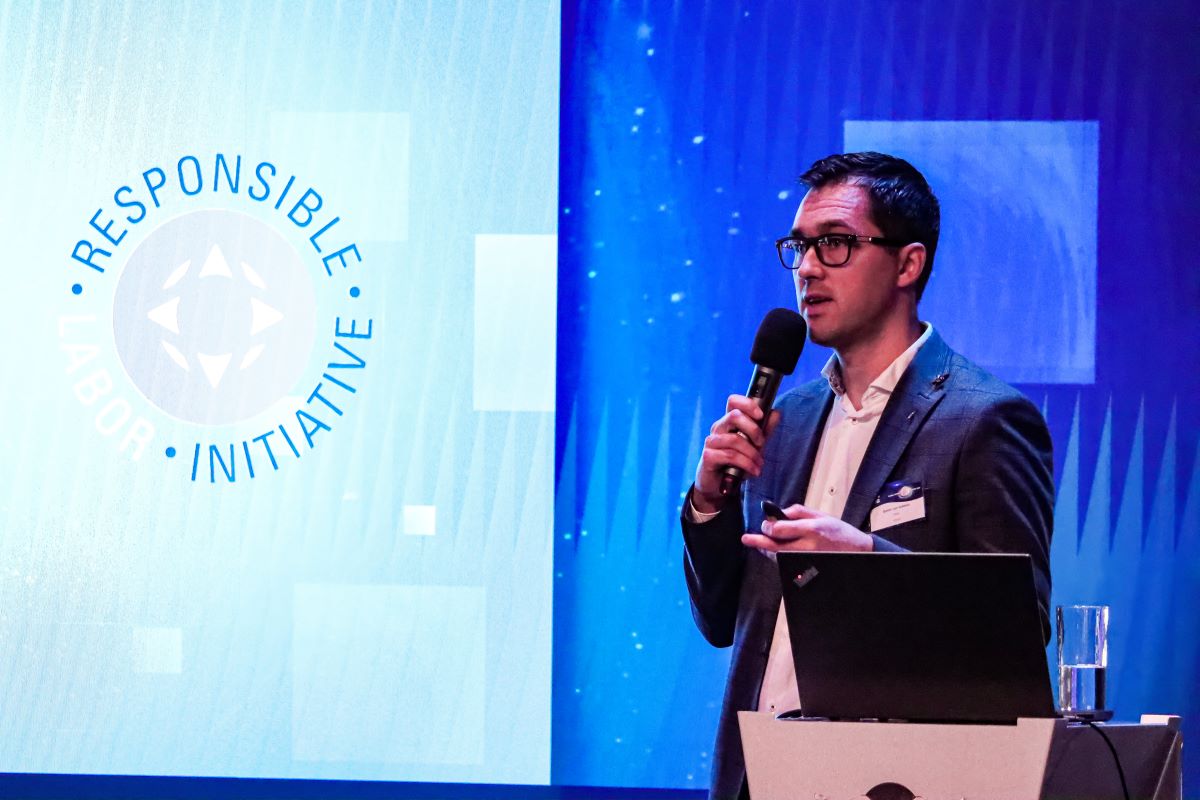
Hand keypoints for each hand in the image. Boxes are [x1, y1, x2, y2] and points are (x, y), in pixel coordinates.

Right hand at [692, 395, 780, 513]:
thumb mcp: (754, 446)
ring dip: (752, 453)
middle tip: (762, 443)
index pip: (733, 402)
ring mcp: (712, 442)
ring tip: (759, 464)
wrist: (720, 486)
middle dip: (753, 430)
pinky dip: (746, 464)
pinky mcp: (708, 456)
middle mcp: (719, 428)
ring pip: (734, 439)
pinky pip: (730, 456)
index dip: (747, 404)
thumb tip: (776, 413)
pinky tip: (753, 471)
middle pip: (734, 416)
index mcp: (729, 422)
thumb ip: (764, 430)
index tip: (761, 415)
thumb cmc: (736, 463)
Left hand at [742, 504, 873, 552]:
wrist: (858, 552)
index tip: (764, 525)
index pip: (781, 530)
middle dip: (759, 543)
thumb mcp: (821, 515)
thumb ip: (798, 512)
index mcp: (811, 530)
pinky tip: (774, 551)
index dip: (768, 527)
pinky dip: (778, 557)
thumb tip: (779, 513)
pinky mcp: (807, 570)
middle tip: (746, 539)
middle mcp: (808, 547)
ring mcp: (807, 561)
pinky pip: (787, 564)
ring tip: (758, 544)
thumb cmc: (839, 531)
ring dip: (767, 551)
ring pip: (779, 558)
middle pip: (776, 547)